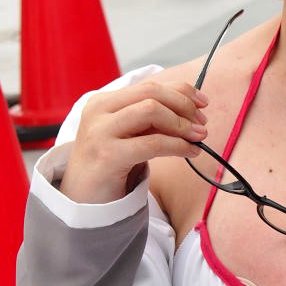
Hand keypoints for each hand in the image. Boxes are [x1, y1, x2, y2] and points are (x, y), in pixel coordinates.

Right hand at [60, 79, 208, 204]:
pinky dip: (178, 145)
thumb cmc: (110, 166)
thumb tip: (192, 110)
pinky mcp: (108, 155)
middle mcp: (99, 110)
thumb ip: (151, 120)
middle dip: (183, 105)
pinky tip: (190, 152)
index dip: (181, 91)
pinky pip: (153, 143)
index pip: (149, 85)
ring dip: (182, 124)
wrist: (83, 200)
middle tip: (202, 123)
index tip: (203, 103)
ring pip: (152, 111)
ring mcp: (100, 131)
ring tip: (198, 137)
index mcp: (103, 101)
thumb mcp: (128, 135)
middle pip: (151, 93)